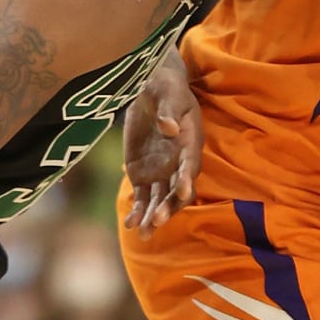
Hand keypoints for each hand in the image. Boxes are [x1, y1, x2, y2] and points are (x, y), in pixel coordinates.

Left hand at [121, 50, 201, 237]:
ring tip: (142, 232)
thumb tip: (168, 127)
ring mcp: (160, 171)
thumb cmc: (164, 86)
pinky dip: (137, 211)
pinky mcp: (142, 174)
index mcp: (189, 142)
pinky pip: (141, 197)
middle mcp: (178, 162)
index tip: (183, 192)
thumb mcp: (167, 92)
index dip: (187, 179)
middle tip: (158, 220)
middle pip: (177, 190)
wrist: (150, 89)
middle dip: (169, 206)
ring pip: (159, 199)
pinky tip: (130, 224)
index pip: (190, 165)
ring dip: (153, 216)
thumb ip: (168, 110)